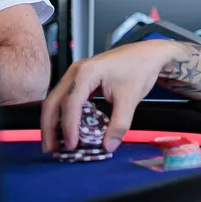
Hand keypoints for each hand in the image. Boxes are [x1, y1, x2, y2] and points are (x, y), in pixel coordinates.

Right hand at [41, 40, 182, 152]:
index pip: (70, 104)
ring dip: (53, 121)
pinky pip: (65, 97)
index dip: (69, 127)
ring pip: (56, 99)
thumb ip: (119, 124)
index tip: (71, 145)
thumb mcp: (131, 99)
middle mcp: (76, 71)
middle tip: (51, 149)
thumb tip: (108, 146)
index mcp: (86, 73)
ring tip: (55, 142)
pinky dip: (63, 113)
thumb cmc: (140, 69)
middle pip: (53, 102)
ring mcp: (76, 73)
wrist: (150, 52)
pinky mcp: (80, 78)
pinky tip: (66, 127)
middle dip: (50, 127)